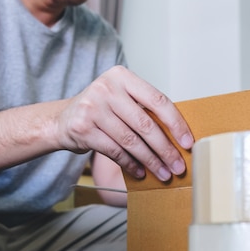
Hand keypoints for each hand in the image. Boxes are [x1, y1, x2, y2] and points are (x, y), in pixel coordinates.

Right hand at [57, 66, 193, 180]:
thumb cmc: (100, 110)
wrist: (61, 120)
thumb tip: (178, 136)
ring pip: (131, 141)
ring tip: (163, 173)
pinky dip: (131, 164)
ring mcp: (92, 108)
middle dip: (165, 149)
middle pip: (145, 124)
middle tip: (178, 166)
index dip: (175, 123)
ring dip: (151, 161)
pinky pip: (115, 151)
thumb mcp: (120, 99)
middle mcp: (106, 89)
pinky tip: (141, 173)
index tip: (187, 142)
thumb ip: (143, 109)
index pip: (157, 100)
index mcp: (122, 77)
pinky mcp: (83, 129)